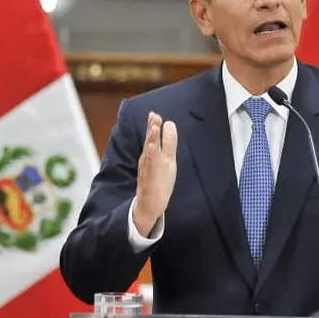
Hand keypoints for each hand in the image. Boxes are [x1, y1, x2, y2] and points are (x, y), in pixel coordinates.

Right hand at [132, 112, 176, 236]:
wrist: (150, 204)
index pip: (154, 138)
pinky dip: (150, 159)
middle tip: (154, 116)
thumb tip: (170, 123)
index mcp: (154, 154)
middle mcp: (149, 161)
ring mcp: (148, 171)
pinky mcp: (149, 181)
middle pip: (150, 142)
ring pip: (149, 153)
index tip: (155, 114)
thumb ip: (168, 142)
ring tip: (154, 129)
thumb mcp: (167, 158)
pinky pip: (150, 169)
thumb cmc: (159, 179)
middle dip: (152, 129)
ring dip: (151, 141)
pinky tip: (152, 150)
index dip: (154, 126)